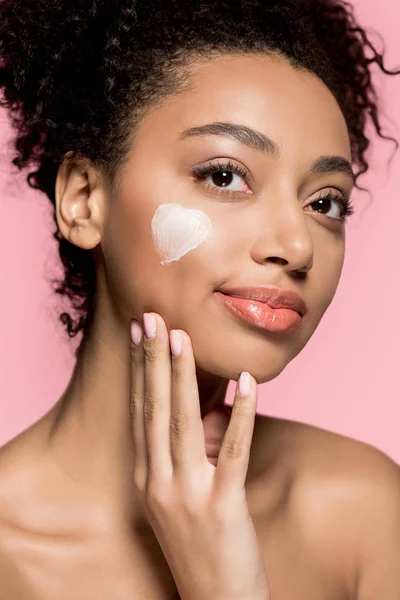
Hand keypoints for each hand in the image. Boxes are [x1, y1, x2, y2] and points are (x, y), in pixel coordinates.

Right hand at [129, 312, 270, 599]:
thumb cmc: (197, 546)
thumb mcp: (174, 499)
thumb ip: (176, 456)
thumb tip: (196, 408)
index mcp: (145, 477)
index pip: (141, 411)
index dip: (141, 370)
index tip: (140, 333)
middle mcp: (158, 483)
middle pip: (154, 409)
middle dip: (153, 360)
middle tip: (152, 318)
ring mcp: (187, 495)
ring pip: (183, 423)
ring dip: (183, 376)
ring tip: (183, 336)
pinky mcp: (222, 507)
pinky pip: (233, 451)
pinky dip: (241, 415)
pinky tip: (246, 383)